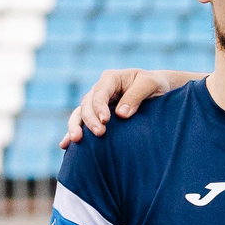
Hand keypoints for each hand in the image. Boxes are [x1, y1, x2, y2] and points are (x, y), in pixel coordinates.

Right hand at [60, 69, 182, 148]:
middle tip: (100, 134)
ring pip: (80, 113)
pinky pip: (82, 123)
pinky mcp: (97, 115)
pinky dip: (72, 132)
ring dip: (76, 126)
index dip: (100, 106)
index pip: (100, 93)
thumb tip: (121, 114)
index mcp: (111, 79)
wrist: (159, 91)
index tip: (106, 121)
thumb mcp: (150, 85)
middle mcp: (100, 90)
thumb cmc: (156, 85)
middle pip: (87, 104)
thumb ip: (136, 96)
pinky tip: (65, 145)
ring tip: (76, 141)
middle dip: (90, 119)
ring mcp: (97, 103)